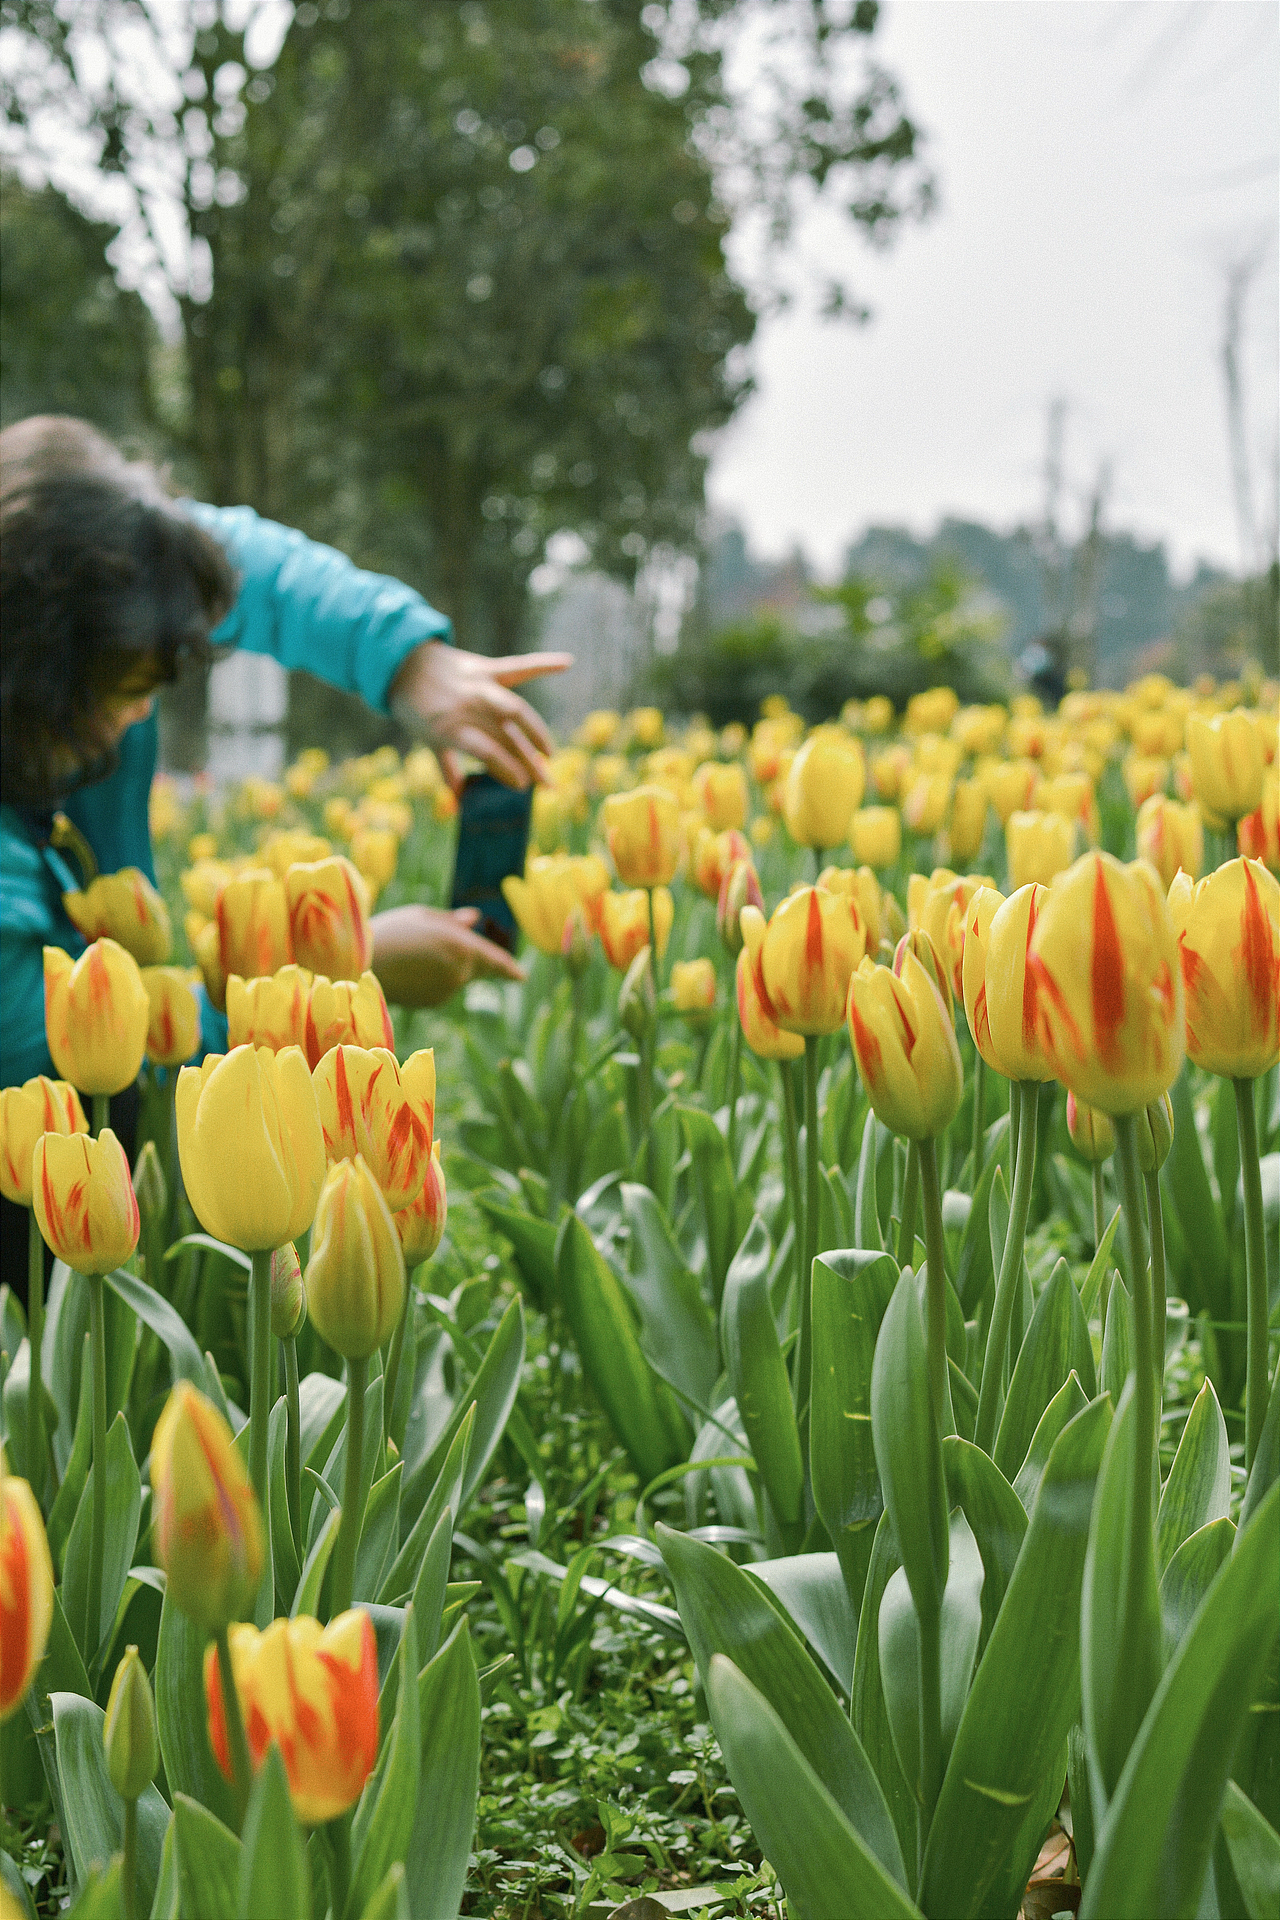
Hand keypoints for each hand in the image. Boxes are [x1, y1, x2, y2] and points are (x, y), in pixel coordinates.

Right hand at [371, 904, 524, 1007]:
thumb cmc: (393, 932)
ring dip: (447, 966)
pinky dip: (433, 979)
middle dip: (476, 961)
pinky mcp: (432, 1002)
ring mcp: (447, 991)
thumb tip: (475, 919)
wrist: (360, 966)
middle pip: (478, 968)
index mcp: (463, 948)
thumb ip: (454, 921)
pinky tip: (409, 968)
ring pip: (457, 977)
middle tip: (455, 950)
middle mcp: (460, 973)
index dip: (509, 968)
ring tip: (413, 950)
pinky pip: (441, 988)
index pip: (496, 960)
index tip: (520, 976)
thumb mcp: (424, 917)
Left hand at [389, 640, 571, 790]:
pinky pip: (518, 666)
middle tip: (548, 784)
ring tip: (550, 753)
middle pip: (506, 737)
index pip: (486, 751)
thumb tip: (459, 801)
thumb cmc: (416, 709)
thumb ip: (447, 769)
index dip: (507, 769)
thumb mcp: (428, 741)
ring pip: (515, 709)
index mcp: (450, 727)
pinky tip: (567, 662)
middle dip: (528, 763)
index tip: (522, 787)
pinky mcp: (486, 668)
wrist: (403, 664)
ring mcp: (478, 685)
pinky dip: (543, 663)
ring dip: (536, 731)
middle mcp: (467, 706)